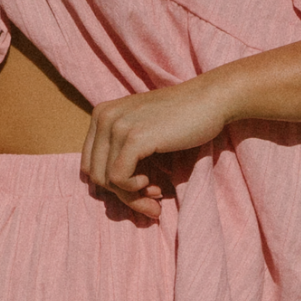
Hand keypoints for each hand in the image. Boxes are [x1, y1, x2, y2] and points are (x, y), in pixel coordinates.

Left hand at [80, 75, 229, 217]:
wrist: (211, 100)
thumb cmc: (182, 121)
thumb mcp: (143, 134)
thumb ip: (122, 156)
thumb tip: (114, 194)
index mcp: (101, 115)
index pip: (90, 164)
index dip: (111, 185)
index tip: (139, 190)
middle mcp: (103, 117)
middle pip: (95, 174)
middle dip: (122, 195)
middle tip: (150, 200)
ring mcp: (117, 125)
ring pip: (107, 181)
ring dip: (132, 196)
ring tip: (156, 193)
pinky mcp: (133, 137)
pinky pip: (119, 179)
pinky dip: (135, 189)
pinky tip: (154, 183)